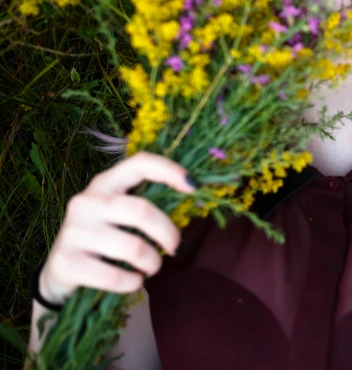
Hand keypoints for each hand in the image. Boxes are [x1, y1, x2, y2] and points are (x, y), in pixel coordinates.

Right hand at [37, 152, 196, 306]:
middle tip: (174, 248)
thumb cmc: (106, 238)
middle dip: (168, 233)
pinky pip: (114, 276)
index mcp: (105, 183)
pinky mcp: (66, 261)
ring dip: (153, 262)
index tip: (195, 187)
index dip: (170, 171)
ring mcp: (74, 231)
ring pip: (133, 247)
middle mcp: (86, 201)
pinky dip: (132, 282)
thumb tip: (195, 195)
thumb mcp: (122, 215)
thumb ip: (149, 205)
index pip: (140, 164)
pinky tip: (133, 281)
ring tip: (152, 267)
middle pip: (141, 211)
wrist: (60, 271)